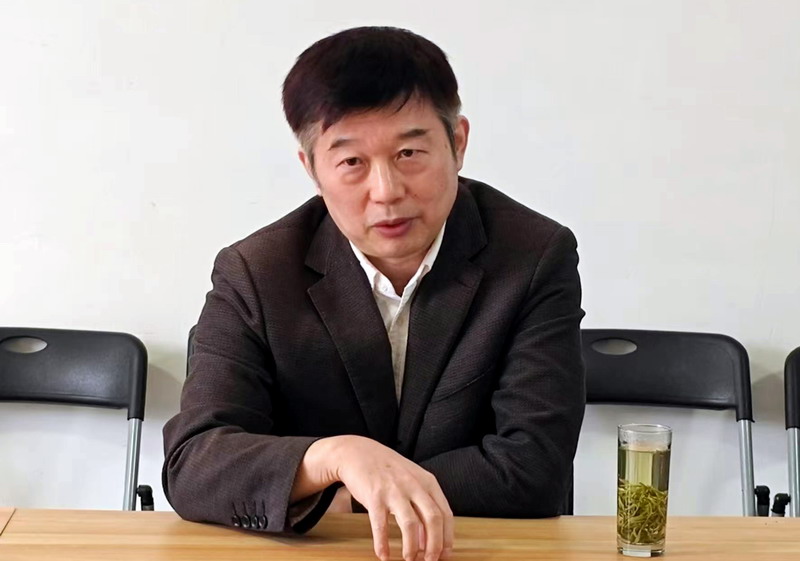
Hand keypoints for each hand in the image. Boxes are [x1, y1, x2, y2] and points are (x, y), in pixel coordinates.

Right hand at [331, 435, 453, 560]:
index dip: (447, 537)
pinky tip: (383, 555)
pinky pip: (380, 525)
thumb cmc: (387, 469)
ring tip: (409, 559)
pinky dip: (383, 543)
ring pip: (410, 524)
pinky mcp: (374, 496)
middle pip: (433, 520)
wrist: (357, 452)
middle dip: (434, 545)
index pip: (445, 513)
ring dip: (412, 547)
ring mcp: (394, 490)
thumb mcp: (411, 480)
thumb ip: (422, 504)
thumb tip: (429, 538)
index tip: (445, 554)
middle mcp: (413, 485)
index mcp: (427, 482)